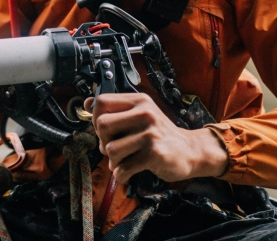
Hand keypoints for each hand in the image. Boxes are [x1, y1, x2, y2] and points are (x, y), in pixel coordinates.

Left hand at [91, 93, 228, 183]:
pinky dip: (121, 175)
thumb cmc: (160, 134)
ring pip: (111, 149)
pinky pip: (123, 168)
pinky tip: (128, 173)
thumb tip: (86, 103)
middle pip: (102, 124)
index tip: (104, 130)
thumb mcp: (141, 114)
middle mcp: (145, 113)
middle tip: (112, 148)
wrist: (190, 151)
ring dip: (113, 161)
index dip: (96, 118)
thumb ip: (116, 110)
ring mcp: (150, 133)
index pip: (101, 102)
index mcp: (139, 101)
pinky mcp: (154, 154)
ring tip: (123, 161)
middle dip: (102, 141)